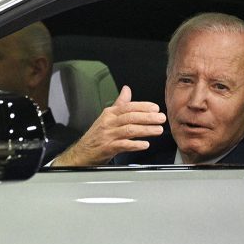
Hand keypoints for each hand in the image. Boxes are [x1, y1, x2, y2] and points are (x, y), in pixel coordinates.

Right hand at [50, 86, 164, 165]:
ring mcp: (107, 136)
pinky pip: (123, 145)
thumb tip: (126, 89)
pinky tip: (145, 144)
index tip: (155, 108)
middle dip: (148, 117)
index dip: (143, 107)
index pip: (128, 107)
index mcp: (109, 114)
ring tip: (158, 130)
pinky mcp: (107, 148)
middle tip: (161, 118)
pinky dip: (135, 144)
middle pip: (130, 117)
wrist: (81, 153)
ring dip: (145, 130)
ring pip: (129, 130)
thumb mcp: (106, 117)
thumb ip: (119, 104)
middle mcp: (108, 123)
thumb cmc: (96, 136)